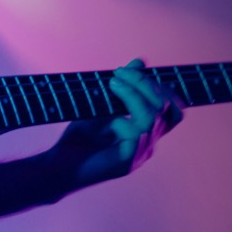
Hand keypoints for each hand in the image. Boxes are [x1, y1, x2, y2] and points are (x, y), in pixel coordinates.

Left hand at [45, 59, 181, 192]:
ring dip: (134, 92)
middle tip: (120, 72)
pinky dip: (125, 113)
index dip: (161, 86)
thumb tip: (139, 62)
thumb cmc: (78, 140)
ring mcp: (140, 153)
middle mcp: (148, 143)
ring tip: (113, 82)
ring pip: (153, 117)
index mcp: (146, 133)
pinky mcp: (127, 161)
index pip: (173, 110)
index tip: (133, 70)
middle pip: (168, 109)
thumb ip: (122, 88)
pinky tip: (107, 111)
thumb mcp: (100, 107)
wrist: (57, 169)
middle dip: (146, 83)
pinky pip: (138, 132)